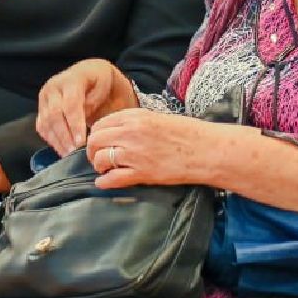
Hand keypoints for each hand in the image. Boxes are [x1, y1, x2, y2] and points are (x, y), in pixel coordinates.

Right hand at [35, 59, 129, 155]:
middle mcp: (53, 87)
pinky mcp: (41, 108)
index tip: (81, 142)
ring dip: (57, 141)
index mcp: (71, 79)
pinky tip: (62, 149)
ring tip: (69, 155)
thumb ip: (93, 103)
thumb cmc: (100, 82)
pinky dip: (51, 139)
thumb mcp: (103, 87)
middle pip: (54, 115)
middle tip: (75, 152)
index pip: (70, 104)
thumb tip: (83, 122)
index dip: (75, 125)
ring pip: (45, 122)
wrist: (89, 73)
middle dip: (65, 136)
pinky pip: (42, 126)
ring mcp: (44, 97)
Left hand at [84, 110, 219, 189]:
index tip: (101, 142)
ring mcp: (134, 153)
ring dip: (98, 165)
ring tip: (105, 169)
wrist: (205, 150)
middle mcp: (131, 132)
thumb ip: (135, 123)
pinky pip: (112, 179)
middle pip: (95, 140)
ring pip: (100, 158)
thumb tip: (116, 132)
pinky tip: (105, 182)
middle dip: (92, 150)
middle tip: (98, 157)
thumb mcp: (157, 118)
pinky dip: (104, 182)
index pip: (101, 124)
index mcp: (135, 116)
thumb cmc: (187, 133)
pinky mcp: (141, 173)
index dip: (97, 135)